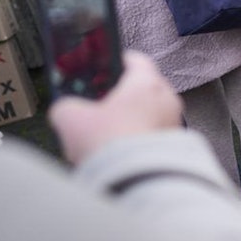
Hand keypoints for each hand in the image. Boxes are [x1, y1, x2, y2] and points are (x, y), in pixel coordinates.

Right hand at [49, 51, 183, 165]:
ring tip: (105, 137)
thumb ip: (66, 107)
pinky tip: (117, 154)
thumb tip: (65, 110)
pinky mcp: (175, 146)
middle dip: (120, 98)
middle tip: (100, 107)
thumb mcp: (71, 118)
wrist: (137, 180)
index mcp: (147, 83)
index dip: (117, 61)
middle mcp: (167, 99)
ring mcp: (174, 122)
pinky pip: (153, 136)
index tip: (106, 66)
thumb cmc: (112, 144)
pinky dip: (137, 141)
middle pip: (142, 89)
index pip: (136, 60)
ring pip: (148, 115)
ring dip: (128, 122)